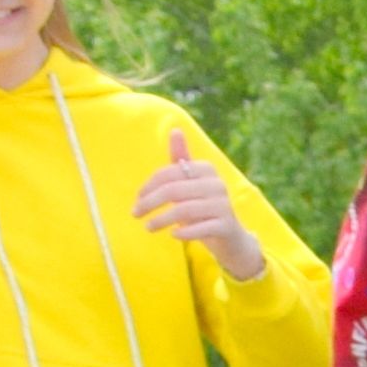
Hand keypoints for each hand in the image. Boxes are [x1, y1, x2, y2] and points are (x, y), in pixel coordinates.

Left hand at [132, 127, 261, 282]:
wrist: (231, 237)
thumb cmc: (204, 206)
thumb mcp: (191, 181)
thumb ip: (181, 158)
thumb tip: (175, 129)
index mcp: (206, 169)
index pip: (169, 173)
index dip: (149, 186)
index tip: (137, 199)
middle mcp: (217, 184)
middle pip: (173, 191)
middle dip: (150, 203)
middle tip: (135, 214)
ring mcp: (224, 206)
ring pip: (184, 210)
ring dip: (161, 220)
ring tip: (148, 227)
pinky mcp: (226, 226)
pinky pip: (200, 228)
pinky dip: (184, 232)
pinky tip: (173, 235)